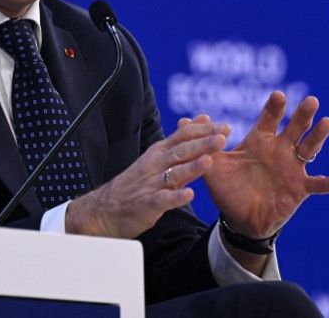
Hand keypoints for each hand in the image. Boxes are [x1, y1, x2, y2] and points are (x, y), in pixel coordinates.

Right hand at [66, 120, 230, 237]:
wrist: (104, 210)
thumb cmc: (136, 183)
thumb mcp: (157, 157)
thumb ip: (181, 140)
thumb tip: (203, 119)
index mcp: (159, 151)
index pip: (183, 135)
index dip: (204, 130)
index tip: (224, 126)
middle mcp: (155, 164)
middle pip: (181, 150)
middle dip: (203, 143)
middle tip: (223, 137)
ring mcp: (150, 184)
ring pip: (173, 173)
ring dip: (192, 167)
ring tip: (209, 161)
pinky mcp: (146, 204)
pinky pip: (162, 200)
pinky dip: (175, 197)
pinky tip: (189, 194)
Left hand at [197, 91, 328, 240]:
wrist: (240, 218)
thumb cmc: (229, 187)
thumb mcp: (213, 166)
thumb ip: (202, 144)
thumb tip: (183, 119)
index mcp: (260, 141)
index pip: (269, 119)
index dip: (274, 108)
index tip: (278, 95)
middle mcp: (280, 150)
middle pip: (294, 128)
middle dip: (302, 115)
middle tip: (310, 100)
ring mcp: (292, 169)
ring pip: (309, 148)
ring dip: (319, 136)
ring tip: (327, 123)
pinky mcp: (299, 189)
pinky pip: (316, 184)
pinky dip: (327, 183)